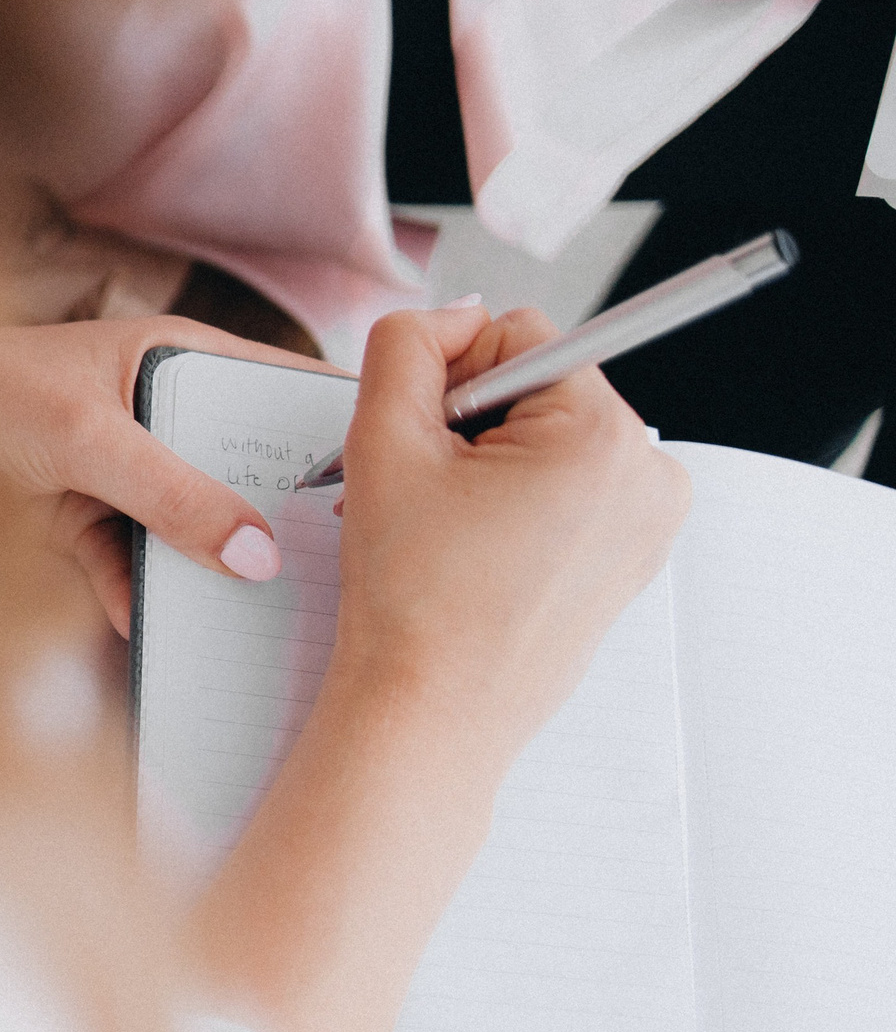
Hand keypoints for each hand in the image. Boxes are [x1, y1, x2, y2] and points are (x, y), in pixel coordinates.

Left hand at [0, 314, 329, 635]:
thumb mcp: (90, 439)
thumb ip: (173, 494)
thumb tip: (256, 554)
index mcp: (173, 359)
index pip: (275, 388)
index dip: (330, 430)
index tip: (384, 481)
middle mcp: (153, 413)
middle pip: (238, 471)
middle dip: (275, 521)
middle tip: (335, 573)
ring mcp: (115, 471)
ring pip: (185, 529)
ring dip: (211, 573)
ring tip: (264, 623)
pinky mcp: (72, 522)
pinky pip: (124, 568)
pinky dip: (138, 600)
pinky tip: (157, 633)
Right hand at [329, 302, 690, 766]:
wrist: (427, 716)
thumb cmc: (411, 602)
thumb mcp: (382, 443)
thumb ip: (406, 346)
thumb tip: (451, 315)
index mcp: (604, 437)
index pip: (517, 334)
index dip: (447, 379)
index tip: (422, 448)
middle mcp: (649, 473)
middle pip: (539, 385)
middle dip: (472, 424)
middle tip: (430, 498)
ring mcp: (648, 522)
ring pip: (548, 437)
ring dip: (490, 464)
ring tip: (451, 531)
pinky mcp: (631, 557)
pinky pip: (567, 488)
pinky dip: (517, 504)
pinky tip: (479, 554)